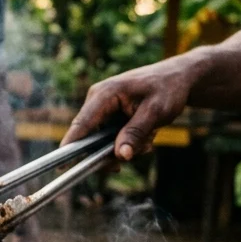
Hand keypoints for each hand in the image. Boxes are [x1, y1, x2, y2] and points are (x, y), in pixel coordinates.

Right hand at [62, 57, 196, 159]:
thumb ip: (136, 133)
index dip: (71, 145)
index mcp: (104, 94)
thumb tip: (120, 155)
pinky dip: (128, 142)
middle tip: (136, 154)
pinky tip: (146, 137)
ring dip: (124, 147)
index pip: (81, 124)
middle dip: (112, 151)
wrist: (179, 77)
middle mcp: (97, 101)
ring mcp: (102, 108)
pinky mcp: (109, 115)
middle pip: (90, 138)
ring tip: (148, 140)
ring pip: (102, 141)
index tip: (61, 165)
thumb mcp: (156, 111)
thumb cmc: (168, 88)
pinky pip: (111, 137)